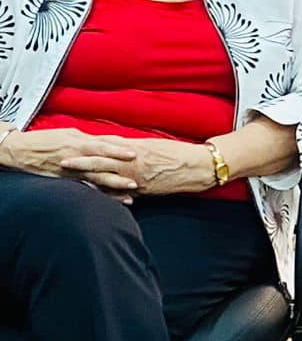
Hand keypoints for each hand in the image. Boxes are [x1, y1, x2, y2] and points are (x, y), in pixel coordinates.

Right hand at [0, 129, 138, 192]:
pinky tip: (112, 201)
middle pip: (103, 162)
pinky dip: (100, 194)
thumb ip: (92, 139)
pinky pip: (86, 188)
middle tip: (139, 176)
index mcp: (79, 141)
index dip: (119, 149)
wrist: (22, 151)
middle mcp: (77, 156)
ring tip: (131, 191)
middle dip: (121, 169)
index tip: (135, 153)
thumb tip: (112, 140)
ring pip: (97, 177)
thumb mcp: (71, 134)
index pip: (103, 144)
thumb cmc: (48, 140)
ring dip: (115, 185)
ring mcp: (72, 170)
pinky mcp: (66, 180)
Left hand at [59, 136, 214, 197]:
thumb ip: (133, 147)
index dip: (88, 148)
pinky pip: (122, 193)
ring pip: (109, 179)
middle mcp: (134, 164)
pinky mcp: (145, 190)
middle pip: (102, 162)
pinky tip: (95, 195)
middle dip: (81, 163)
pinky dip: (107, 194)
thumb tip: (114, 145)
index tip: (71, 146)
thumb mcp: (154, 145)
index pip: (107, 148)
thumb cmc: (180, 153)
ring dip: (89, 179)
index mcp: (136, 150)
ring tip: (72, 179)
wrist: (200, 166)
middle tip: (62, 161)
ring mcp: (138, 178)